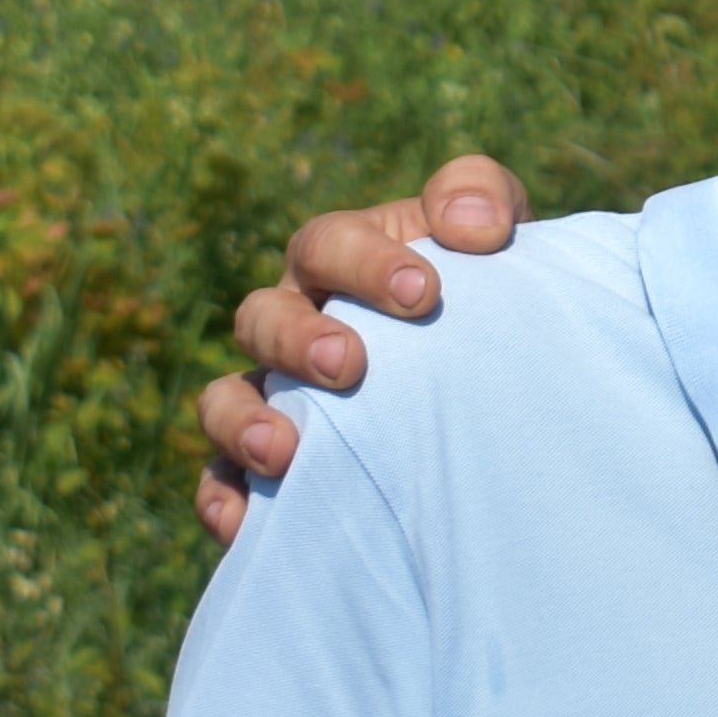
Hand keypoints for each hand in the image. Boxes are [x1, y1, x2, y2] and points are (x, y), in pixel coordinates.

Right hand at [196, 159, 529, 546]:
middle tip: (349, 365)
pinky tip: (248, 520)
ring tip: (282, 448)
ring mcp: (274, 393)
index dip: (365, 263)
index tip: (423, 293)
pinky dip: (225, 498)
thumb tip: (472, 225)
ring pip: (224, 398)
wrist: (496, 369)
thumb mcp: (497, 230)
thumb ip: (481, 196)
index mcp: (339, 258)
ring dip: (242, 420)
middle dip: (298, 340)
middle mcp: (294, 320)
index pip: (328, 243)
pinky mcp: (267, 465)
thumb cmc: (486, 287)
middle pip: (263, 318)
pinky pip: (220, 482)